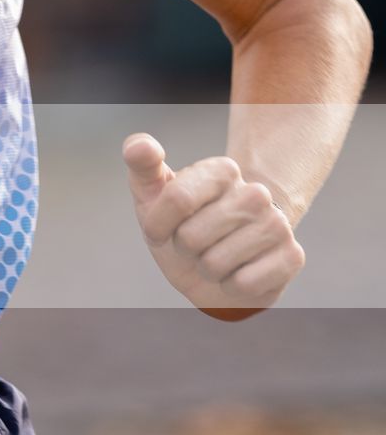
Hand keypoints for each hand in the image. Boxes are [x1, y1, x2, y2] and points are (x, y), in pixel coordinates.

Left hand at [122, 131, 305, 320]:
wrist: (215, 265)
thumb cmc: (181, 226)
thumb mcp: (152, 194)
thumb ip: (141, 162)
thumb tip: (141, 147)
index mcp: (222, 170)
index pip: (177, 198)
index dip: (158, 225)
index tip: (159, 230)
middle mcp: (255, 192)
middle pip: (192, 236)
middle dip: (184, 249)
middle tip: (195, 245)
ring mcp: (277, 224)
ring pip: (215, 263)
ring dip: (207, 270)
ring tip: (216, 258)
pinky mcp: (292, 256)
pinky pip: (245, 284)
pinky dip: (231, 287)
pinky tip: (237, 273)